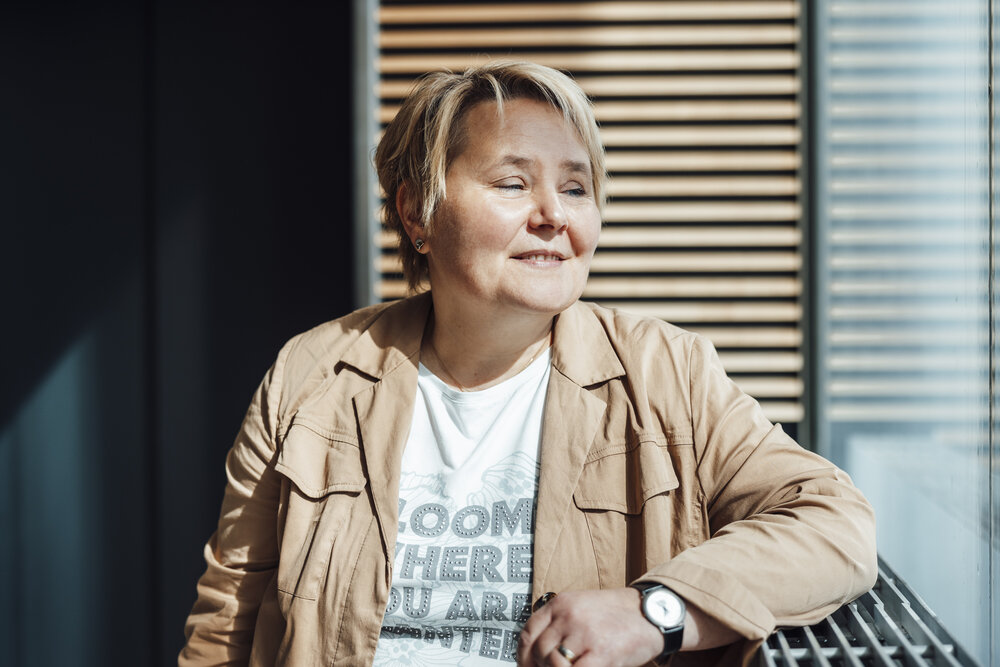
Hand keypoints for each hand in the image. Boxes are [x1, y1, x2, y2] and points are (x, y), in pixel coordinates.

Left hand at [517, 588, 662, 666]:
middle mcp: (569, 615)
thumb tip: (537, 655)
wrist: (651, 612)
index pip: (528, 633)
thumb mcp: (581, 607)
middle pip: (539, 651)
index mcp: (561, 603)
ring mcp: (584, 633)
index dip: (522, 656)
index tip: (526, 666)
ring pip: (554, 664)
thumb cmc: (617, 614)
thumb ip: (559, 624)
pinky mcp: (601, 652)